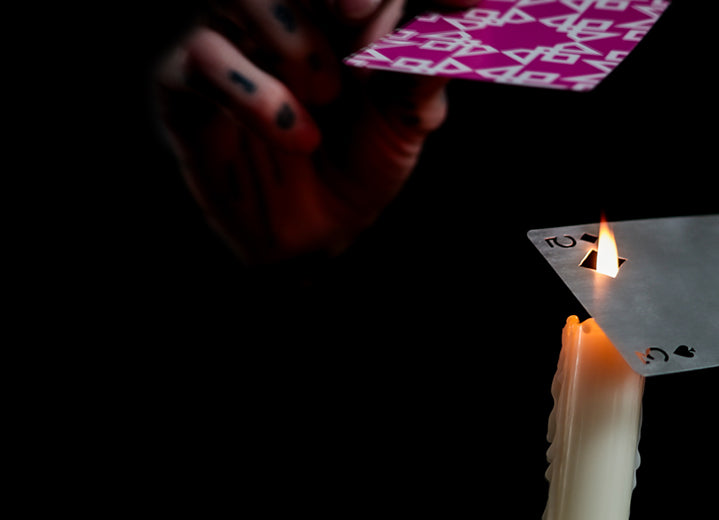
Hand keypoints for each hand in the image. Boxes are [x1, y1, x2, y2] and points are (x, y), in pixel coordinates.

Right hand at [154, 1, 478, 264]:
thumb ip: (428, 57)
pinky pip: (204, 57)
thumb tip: (468, 1)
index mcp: (335, 5)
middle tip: (357, 18)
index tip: (422, 3)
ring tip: (328, 90)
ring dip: (291, 36)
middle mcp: (280, 10)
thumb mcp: (409, 113)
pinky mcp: (183, 82)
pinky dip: (257, 95)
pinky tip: (298, 135)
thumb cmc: (361, 158)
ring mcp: (228, 39)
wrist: (317, 232)